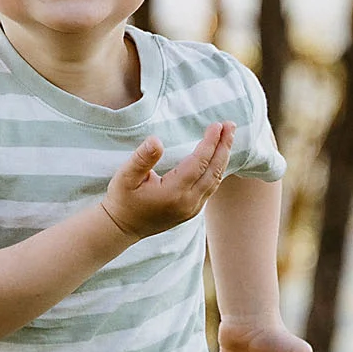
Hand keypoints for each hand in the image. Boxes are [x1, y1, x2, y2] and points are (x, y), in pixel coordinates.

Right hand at [100, 123, 233, 239]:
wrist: (122, 227)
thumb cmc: (122, 199)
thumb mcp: (125, 176)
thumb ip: (142, 158)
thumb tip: (156, 140)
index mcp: (174, 192)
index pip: (199, 163)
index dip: (210, 142)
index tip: (217, 125)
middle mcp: (188, 203)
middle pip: (214, 171)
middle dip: (224, 146)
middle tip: (230, 125)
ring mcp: (192, 209)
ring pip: (215, 180)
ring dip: (223, 157)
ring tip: (227, 137)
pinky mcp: (192, 211)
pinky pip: (211, 188)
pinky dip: (217, 170)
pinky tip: (217, 157)